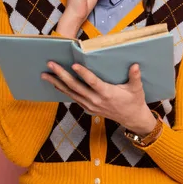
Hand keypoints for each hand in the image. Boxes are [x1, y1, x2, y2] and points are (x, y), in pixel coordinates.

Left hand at [41, 62, 156, 135]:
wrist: (132, 118)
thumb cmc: (134, 101)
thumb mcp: (137, 89)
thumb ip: (135, 77)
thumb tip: (135, 65)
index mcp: (107, 93)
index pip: (93, 82)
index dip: (83, 74)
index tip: (74, 65)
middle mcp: (96, 100)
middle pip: (76, 87)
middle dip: (62, 75)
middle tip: (51, 65)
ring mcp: (90, 105)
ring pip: (71, 93)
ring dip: (57, 83)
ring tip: (45, 74)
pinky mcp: (88, 108)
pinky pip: (73, 98)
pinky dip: (63, 91)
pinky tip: (56, 84)